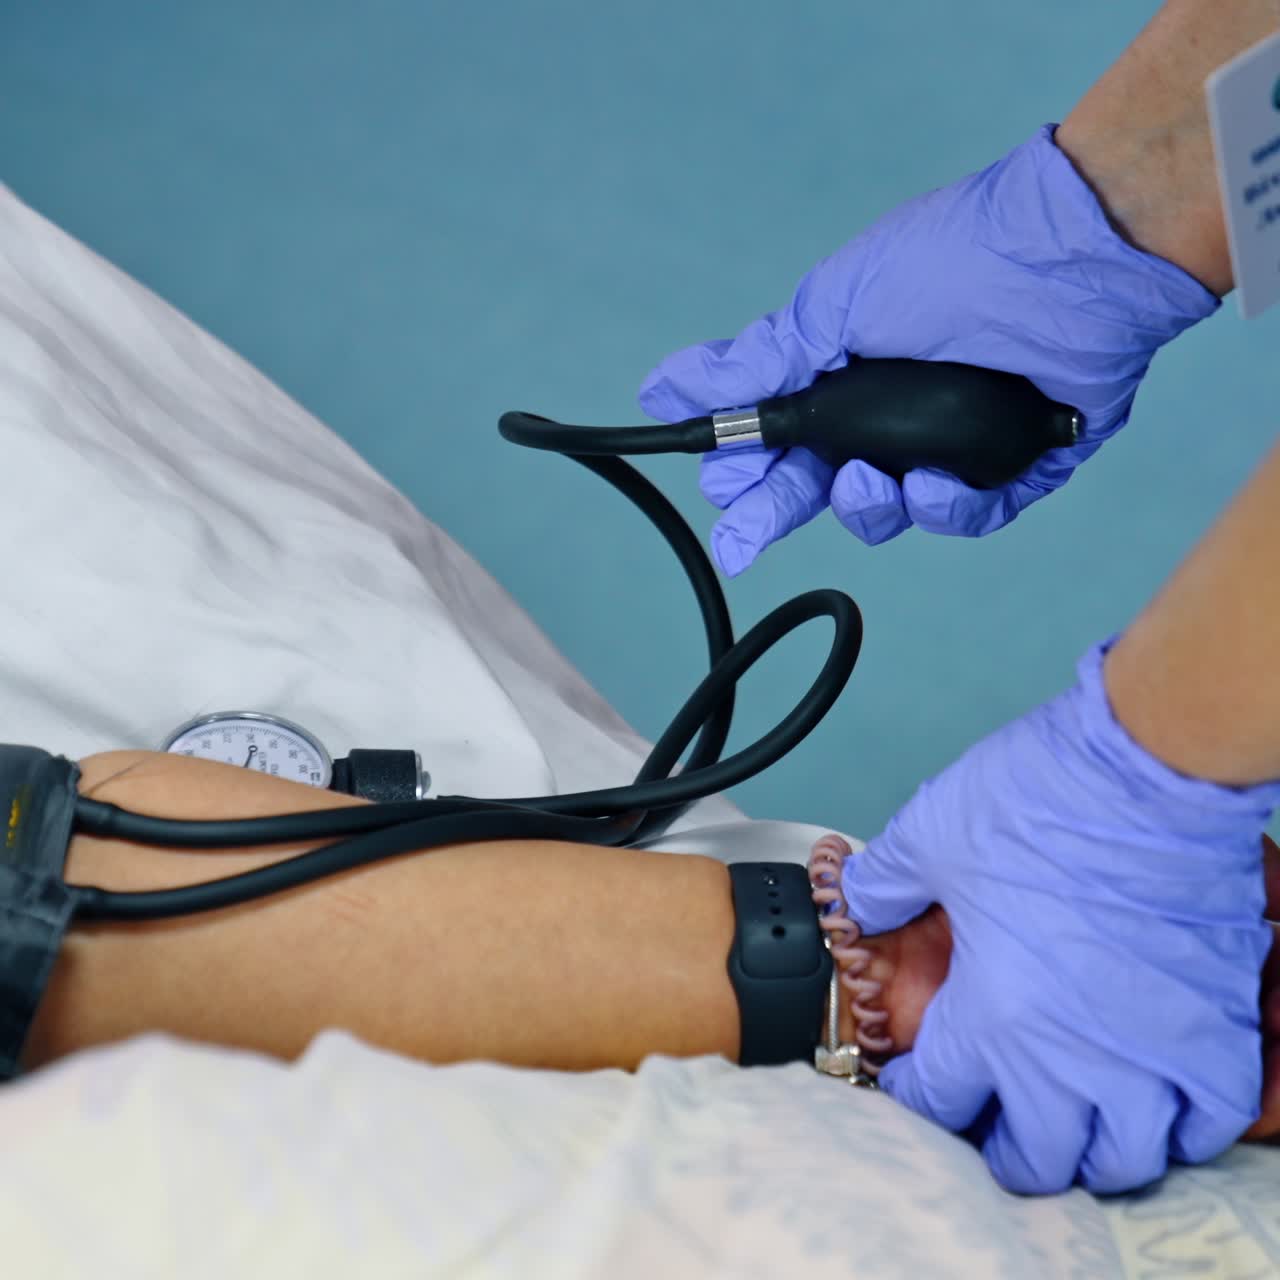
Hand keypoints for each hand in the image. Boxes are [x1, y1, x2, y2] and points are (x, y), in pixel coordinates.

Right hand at [639, 125, 1218, 574]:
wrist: (1070, 253)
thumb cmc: (952, 261)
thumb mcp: (835, 305)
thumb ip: (758, 362)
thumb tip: (664, 385)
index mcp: (841, 377)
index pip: (775, 440)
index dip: (744, 470)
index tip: (720, 488)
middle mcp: (889, 416)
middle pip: (817, 487)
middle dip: (773, 514)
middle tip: (739, 544)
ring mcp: (947, 444)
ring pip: (886, 513)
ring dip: (865, 507)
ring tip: (870, 479)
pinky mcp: (1009, 466)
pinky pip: (965, 515)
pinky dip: (945, 508)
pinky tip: (934, 482)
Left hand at [840, 641, 1279, 1193]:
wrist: (1149, 766)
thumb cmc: (1044, 799)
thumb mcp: (930, 837)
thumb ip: (883, 885)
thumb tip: (857, 904)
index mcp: (997, 1016)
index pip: (943, 1101)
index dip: (920, 1097)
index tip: (920, 1087)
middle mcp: (1077, 1057)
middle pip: (1039, 1159)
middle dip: (1005, 1150)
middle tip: (993, 1124)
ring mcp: (1155, 1052)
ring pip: (1128, 1158)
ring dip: (1094, 1152)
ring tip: (1075, 1126)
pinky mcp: (1220, 1028)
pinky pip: (1213, 1120)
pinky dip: (1183, 1127)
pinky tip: (1160, 1104)